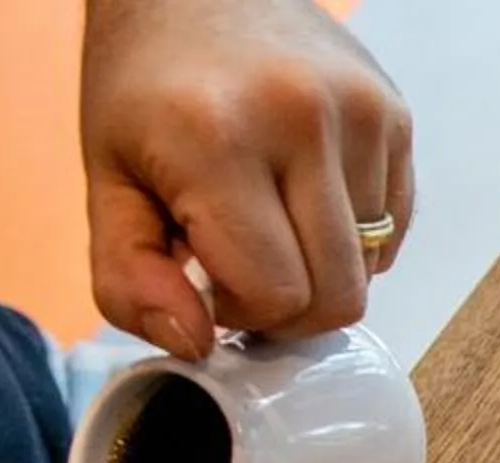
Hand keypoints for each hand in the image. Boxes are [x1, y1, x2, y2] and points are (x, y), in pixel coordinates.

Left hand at [83, 0, 412, 357]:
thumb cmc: (143, 81)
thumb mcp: (105, 179)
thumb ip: (127, 277)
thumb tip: (194, 344)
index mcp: (217, 138)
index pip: (276, 296)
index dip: (240, 310)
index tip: (206, 272)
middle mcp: (303, 119)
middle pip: (338, 297)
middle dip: (288, 306)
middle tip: (242, 263)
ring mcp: (362, 112)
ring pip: (372, 269)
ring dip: (321, 268)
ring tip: (271, 219)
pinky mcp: (394, 113)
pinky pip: (393, 227)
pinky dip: (352, 235)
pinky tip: (304, 195)